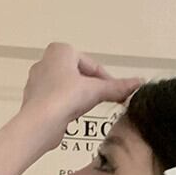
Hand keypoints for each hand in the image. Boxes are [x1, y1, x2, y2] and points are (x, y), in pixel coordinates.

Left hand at [20, 42, 141, 151]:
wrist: (39, 123)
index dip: (107, 80)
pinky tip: (71, 117)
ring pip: (68, 88)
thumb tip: (140, 82)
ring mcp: (38, 81)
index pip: (92, 66)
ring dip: (80, 98)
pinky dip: (67, 107)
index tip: (117, 93)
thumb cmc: (64, 98)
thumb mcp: (95, 91)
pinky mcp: (35, 99)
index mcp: (60, 50)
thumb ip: (117, 87)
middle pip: (79, 76)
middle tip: (103, 101)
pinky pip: (57, 100)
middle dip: (92, 88)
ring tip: (85, 109)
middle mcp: (46, 61)